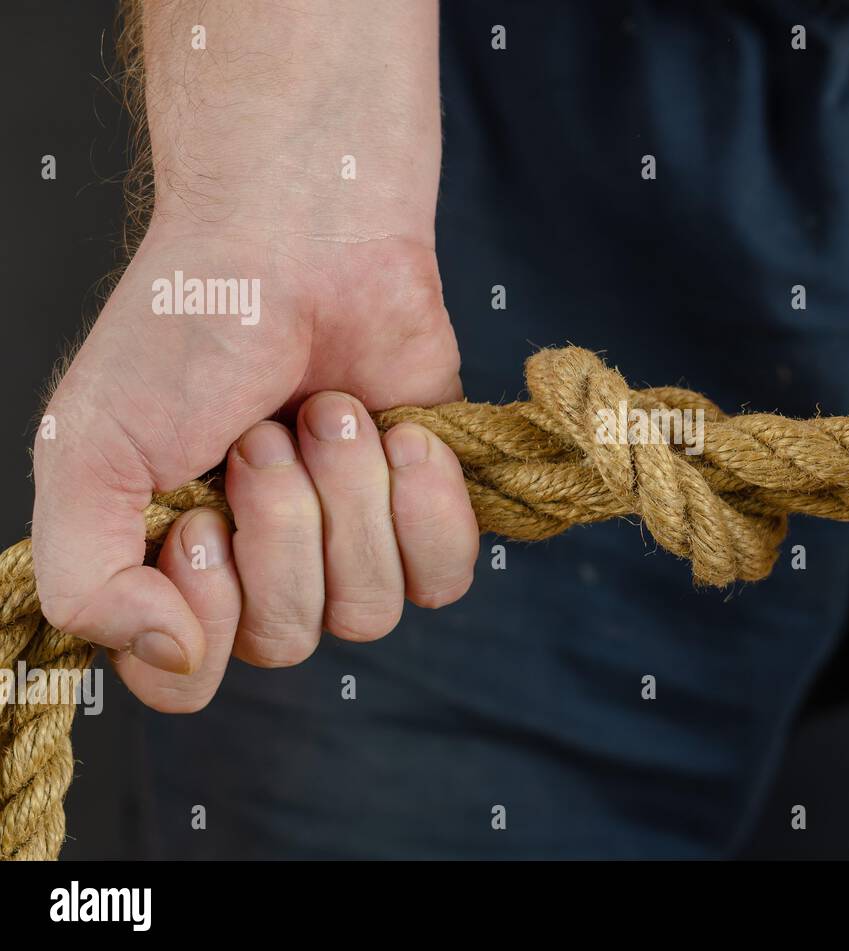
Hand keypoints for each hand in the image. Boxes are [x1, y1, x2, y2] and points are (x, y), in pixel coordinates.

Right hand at [32, 224, 477, 711]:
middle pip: (288, 639)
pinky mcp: (425, 509)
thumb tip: (172, 655)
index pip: (188, 677)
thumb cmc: (187, 330)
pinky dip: (426, 509)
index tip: (198, 511)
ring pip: (367, 610)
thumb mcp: (88, 452)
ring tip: (325, 413)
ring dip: (347, 498)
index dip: (203, 610)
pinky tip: (401, 436)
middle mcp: (263, 566)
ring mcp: (350, 540)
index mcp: (174, 565)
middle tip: (265, 432)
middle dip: (281, 523)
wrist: (301, 241)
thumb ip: (86, 579)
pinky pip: (444, 579)